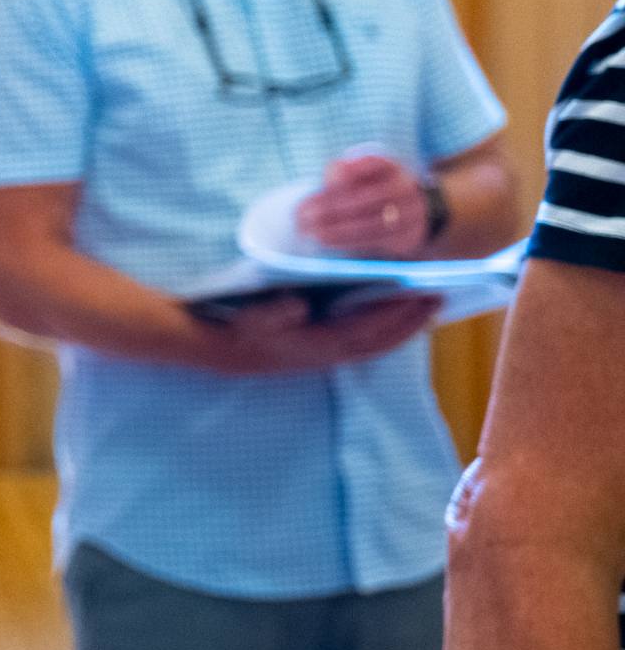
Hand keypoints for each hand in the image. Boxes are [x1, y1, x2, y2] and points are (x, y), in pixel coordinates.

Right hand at [199, 291, 442, 374]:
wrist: (210, 348)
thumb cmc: (231, 327)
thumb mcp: (246, 318)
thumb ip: (273, 313)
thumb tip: (298, 306)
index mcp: (315, 345)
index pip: (369, 331)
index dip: (399, 316)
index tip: (425, 295)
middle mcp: (325, 354)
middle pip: (379, 342)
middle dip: (410, 322)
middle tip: (439, 299)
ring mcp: (320, 354)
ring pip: (372, 343)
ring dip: (399, 327)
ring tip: (421, 307)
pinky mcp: (314, 349)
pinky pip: (358, 340)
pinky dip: (379, 329)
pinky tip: (384, 314)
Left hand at [297, 152, 430, 257]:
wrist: (409, 213)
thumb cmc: (370, 189)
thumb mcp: (359, 174)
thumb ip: (342, 172)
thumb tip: (332, 177)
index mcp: (391, 167)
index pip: (374, 164)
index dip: (353, 170)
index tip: (329, 177)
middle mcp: (404, 189)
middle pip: (368, 199)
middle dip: (332, 207)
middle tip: (304, 215)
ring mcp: (410, 214)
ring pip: (371, 224)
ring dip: (337, 230)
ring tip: (312, 232)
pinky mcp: (406, 237)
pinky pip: (376, 242)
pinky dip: (348, 242)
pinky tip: (327, 241)